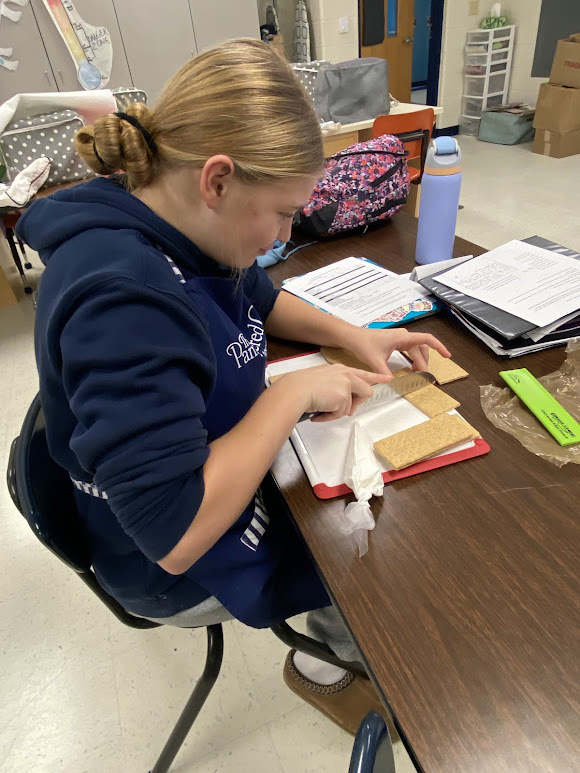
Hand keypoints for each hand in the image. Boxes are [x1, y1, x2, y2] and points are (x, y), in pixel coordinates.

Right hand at [273, 364, 389, 421]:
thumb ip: (334, 389)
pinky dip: (330, 416)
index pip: (362, 373)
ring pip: (352, 405)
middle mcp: (345, 374)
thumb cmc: (300, 387)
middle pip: (366, 390)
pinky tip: (319, 413)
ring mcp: (346, 384)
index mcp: (339, 369)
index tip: (387, 378)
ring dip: (338, 411)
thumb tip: (342, 405)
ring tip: (322, 409)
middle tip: (342, 410)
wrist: (295, 390)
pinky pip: (341, 413)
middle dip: (356, 403)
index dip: (376, 377)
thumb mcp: (321, 382)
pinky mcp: (343, 396)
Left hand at [340, 327, 450, 376]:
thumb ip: (385, 373)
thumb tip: (394, 384)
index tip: (447, 355)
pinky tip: (411, 368)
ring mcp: (399, 338)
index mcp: (402, 337)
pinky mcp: (395, 342)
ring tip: (419, 373)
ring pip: (416, 350)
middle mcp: (403, 336)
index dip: (439, 347)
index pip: (426, 339)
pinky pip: (409, 350)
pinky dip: (412, 359)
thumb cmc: (363, 344)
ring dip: (419, 361)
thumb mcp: (375, 361)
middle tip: (425, 377)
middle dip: (425, 363)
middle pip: (421, 349)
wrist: (352, 337)